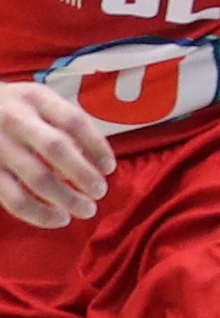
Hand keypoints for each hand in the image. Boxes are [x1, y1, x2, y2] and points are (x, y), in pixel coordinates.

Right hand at [0, 82, 114, 228]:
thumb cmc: (12, 109)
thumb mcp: (36, 101)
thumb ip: (62, 122)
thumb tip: (97, 162)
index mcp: (34, 98)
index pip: (73, 121)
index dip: (97, 146)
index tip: (109, 168)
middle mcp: (14, 120)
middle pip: (56, 148)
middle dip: (83, 174)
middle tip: (100, 192)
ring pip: (36, 177)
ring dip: (66, 198)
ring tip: (86, 210)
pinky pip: (13, 198)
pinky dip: (38, 213)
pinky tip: (56, 218)